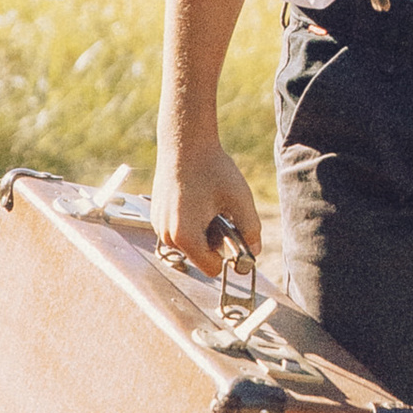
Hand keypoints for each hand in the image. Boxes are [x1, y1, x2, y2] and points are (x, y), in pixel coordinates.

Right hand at [154, 134, 262, 274]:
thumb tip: (255, 251)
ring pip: (189, 244)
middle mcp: (166, 235)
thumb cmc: (212, 169)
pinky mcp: (156, 216)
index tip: (233, 233)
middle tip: (221, 213)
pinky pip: (179, 231)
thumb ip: (251, 229)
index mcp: (185, 236)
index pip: (211, 268)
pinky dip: (190, 222)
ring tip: (208, 204)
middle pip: (199, 257)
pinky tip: (197, 200)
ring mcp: (158, 225)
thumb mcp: (239, 199)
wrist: (185, 143)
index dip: (227, 255)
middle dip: (213, 242)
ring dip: (202, 232)